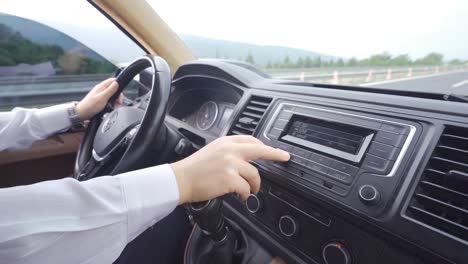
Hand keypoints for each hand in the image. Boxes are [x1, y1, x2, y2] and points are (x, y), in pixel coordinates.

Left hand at [75, 78, 122, 120]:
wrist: (82, 113)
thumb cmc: (90, 106)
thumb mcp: (102, 98)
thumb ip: (110, 90)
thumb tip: (116, 83)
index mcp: (101, 87)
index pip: (112, 80)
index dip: (118, 84)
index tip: (120, 93)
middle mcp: (102, 90)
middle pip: (114, 89)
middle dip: (118, 96)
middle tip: (118, 102)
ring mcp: (101, 95)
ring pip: (113, 96)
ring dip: (115, 102)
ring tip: (113, 107)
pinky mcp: (101, 101)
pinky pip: (110, 101)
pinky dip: (111, 105)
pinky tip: (110, 108)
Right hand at [170, 135, 289, 203]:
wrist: (180, 179)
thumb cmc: (194, 169)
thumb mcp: (212, 151)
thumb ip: (229, 152)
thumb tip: (245, 160)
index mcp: (225, 142)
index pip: (250, 139)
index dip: (263, 145)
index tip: (272, 149)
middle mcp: (230, 150)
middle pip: (260, 149)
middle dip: (275, 154)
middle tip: (284, 157)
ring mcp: (231, 164)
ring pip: (254, 174)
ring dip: (254, 185)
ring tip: (250, 190)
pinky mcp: (230, 179)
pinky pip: (246, 188)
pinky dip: (245, 194)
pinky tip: (240, 196)